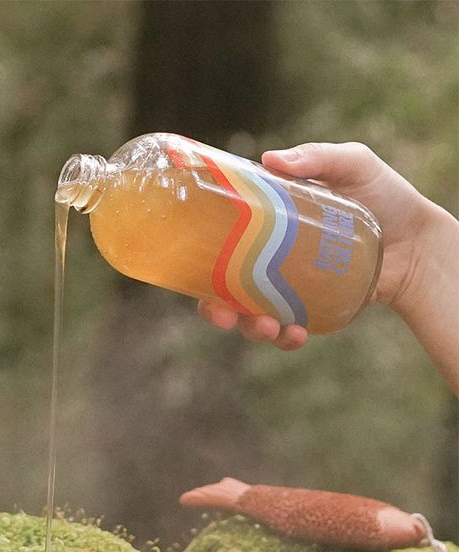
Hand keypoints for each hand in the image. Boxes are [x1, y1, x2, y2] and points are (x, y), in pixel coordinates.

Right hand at [198, 141, 444, 349]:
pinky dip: (285, 338)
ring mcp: (286, 288)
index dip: (194, 258)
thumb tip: (271, 159)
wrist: (420, 241)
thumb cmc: (385, 196)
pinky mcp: (310, 310)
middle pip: (222, 290)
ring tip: (268, 328)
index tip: (187, 266)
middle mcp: (266, 260)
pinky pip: (287, 330)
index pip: (217, 243)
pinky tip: (296, 334)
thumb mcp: (353, 164)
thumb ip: (318, 157)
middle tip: (221, 314)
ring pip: (250, 315)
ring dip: (250, 328)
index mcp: (262, 226)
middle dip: (213, 309)